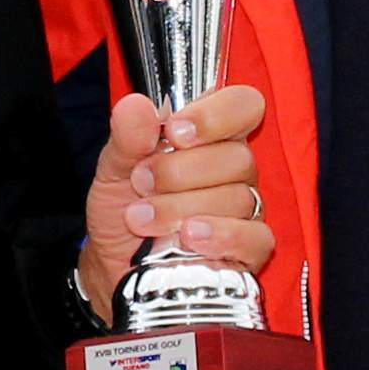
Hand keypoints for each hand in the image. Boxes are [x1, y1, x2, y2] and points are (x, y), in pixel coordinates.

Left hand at [79, 83, 274, 322]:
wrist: (114, 264)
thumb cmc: (124, 208)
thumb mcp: (114, 169)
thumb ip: (127, 138)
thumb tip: (136, 105)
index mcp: (210, 136)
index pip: (242, 105)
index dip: (215, 115)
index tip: (175, 131)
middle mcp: (235, 169)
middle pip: (237, 157)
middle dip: (179, 171)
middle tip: (141, 183)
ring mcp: (247, 209)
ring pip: (237, 198)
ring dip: (181, 208)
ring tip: (141, 219)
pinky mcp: (251, 249)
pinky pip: (254, 237)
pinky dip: (220, 236)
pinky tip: (188, 238)